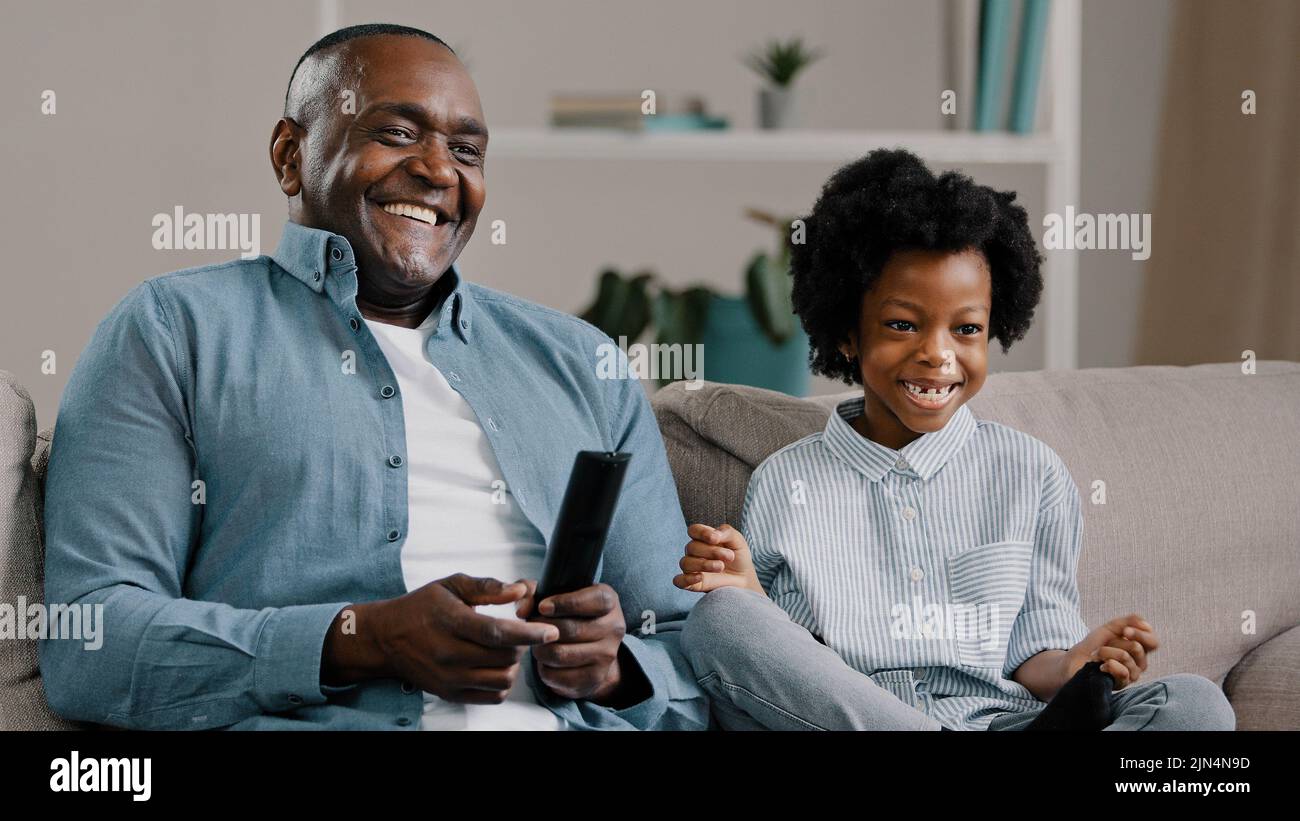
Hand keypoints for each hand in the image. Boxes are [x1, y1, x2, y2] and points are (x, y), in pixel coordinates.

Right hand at [369, 573, 559, 703]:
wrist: (386, 638)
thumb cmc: (422, 607)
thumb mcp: (452, 585)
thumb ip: (488, 587)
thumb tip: (521, 589)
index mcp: (452, 623)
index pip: (498, 633)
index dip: (529, 633)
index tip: (550, 631)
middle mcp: (450, 654)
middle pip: (505, 657)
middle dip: (522, 644)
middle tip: (520, 632)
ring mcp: (449, 678)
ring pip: (502, 679)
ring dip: (514, 664)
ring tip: (508, 649)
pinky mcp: (450, 693)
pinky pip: (491, 697)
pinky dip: (502, 683)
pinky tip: (497, 666)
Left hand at [516, 581, 627, 701]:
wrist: (589, 650)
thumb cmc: (569, 615)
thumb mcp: (555, 595)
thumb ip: (533, 593)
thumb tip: (522, 609)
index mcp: (609, 600)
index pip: (594, 600)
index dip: (566, 603)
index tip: (543, 607)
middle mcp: (614, 627)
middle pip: (570, 629)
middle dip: (542, 628)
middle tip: (532, 628)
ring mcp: (607, 655)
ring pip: (560, 654)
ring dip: (540, 649)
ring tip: (537, 643)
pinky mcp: (594, 678)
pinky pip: (557, 675)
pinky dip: (543, 668)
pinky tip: (546, 661)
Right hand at [673, 523, 764, 595]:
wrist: (744, 579)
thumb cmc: (739, 558)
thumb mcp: (738, 541)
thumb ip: (727, 532)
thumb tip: (713, 535)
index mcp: (703, 538)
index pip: (693, 530)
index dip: (701, 533)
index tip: (715, 539)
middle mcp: (694, 552)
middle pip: (691, 547)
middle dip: (711, 551)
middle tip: (730, 557)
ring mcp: (692, 568)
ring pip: (685, 563)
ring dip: (703, 564)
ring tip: (721, 567)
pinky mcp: (692, 584)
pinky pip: (679, 581)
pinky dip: (687, 579)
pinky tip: (700, 577)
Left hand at [1062, 613, 1159, 688]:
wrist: (1074, 661)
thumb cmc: (1094, 645)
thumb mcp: (1110, 628)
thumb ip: (1127, 622)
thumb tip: (1143, 621)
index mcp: (1140, 649)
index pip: (1153, 642)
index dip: (1140, 633)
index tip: (1124, 630)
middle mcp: (1139, 664)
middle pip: (1136, 647)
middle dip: (1115, 642)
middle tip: (1104, 645)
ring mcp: (1132, 675)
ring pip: (1125, 656)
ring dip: (1105, 652)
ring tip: (1097, 656)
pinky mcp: (1121, 684)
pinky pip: (1122, 672)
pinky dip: (1108, 664)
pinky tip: (1100, 666)